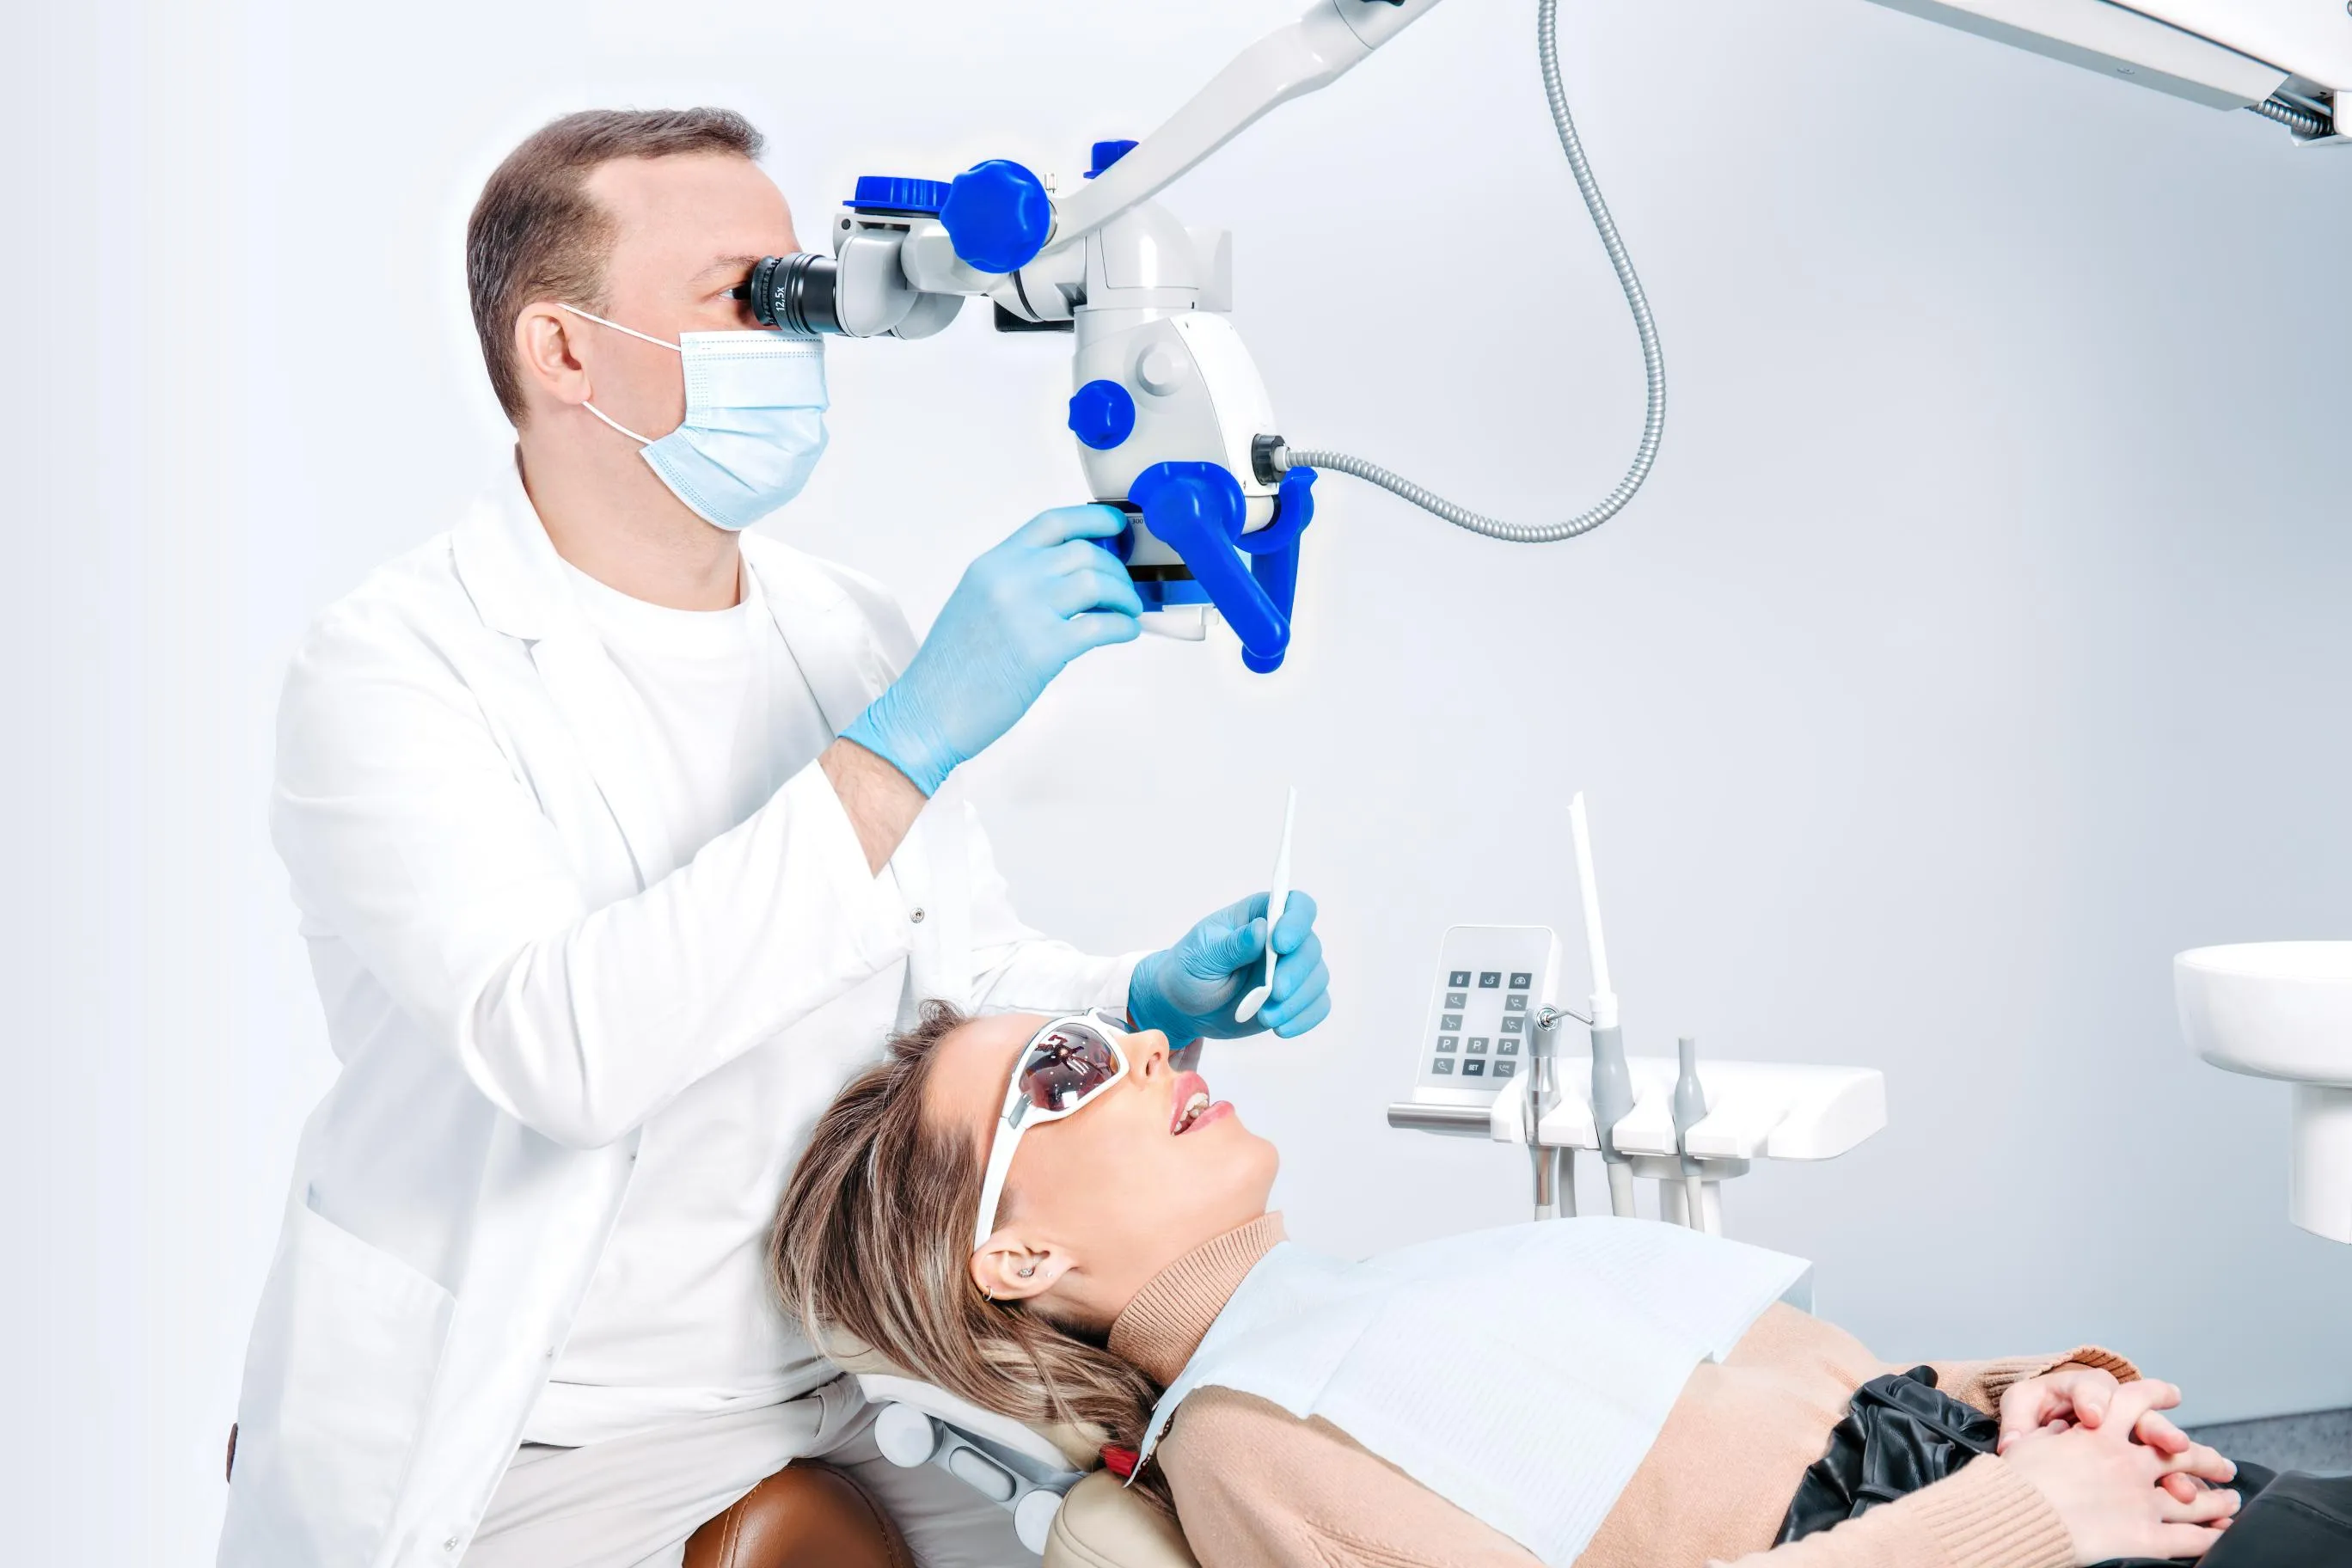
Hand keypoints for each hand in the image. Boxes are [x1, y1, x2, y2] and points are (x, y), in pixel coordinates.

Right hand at [841, 506, 1140, 794]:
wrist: (928, 712)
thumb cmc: (949, 672)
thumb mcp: (975, 605)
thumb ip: (1015, 586)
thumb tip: (1065, 582)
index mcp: (992, 566)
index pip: (1052, 524)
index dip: (1092, 519)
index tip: (1115, 526)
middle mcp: (1010, 579)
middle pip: (1083, 552)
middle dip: (1116, 569)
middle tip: (1124, 589)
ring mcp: (1027, 611)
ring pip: (1098, 582)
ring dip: (1124, 596)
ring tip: (1127, 612)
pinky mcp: (1044, 648)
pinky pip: (1102, 625)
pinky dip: (1123, 627)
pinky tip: (1125, 633)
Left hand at [1129, 891, 1330, 1044]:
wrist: (1186, 1007)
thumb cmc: (1190, 970)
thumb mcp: (1202, 956)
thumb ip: (1232, 945)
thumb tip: (1261, 928)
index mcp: (1260, 915)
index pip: (1296, 905)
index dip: (1296, 921)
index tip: (1280, 945)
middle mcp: (1282, 940)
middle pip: (1311, 946)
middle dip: (1296, 971)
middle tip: (1274, 992)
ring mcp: (1290, 970)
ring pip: (1317, 978)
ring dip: (1297, 1000)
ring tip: (1266, 1017)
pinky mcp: (1294, 998)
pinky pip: (1317, 1005)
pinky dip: (1304, 1018)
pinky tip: (1281, 1029)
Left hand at [1999, 1365, 2230, 1501]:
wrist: (2050, 1418)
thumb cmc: (2039, 1409)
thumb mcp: (2023, 1407)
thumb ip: (2018, 1422)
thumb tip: (2013, 1444)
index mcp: (2083, 1388)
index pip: (2090, 1388)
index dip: (2092, 1400)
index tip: (2093, 1417)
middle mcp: (2116, 1405)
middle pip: (2141, 1415)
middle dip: (2157, 1428)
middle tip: (2173, 1444)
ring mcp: (2133, 1430)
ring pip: (2159, 1444)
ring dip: (2176, 1466)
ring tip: (2185, 1484)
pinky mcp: (2141, 1454)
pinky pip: (2165, 1468)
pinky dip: (2178, 1484)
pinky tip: (2190, 1501)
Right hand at [2001, 1379, 2240, 1563]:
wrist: (2016, 1517)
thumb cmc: (2017, 1482)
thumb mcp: (2028, 1443)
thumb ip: (2054, 1434)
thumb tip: (2063, 1429)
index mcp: (2098, 1433)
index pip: (2135, 1401)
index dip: (2156, 1393)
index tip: (2173, 1394)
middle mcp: (2126, 1462)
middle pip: (2179, 1451)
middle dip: (2205, 1457)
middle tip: (2224, 1465)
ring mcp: (2139, 1499)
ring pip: (2190, 1497)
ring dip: (2217, 1500)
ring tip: (2231, 1501)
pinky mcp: (2144, 1536)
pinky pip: (2188, 1538)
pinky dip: (2210, 1537)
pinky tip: (2223, 1536)